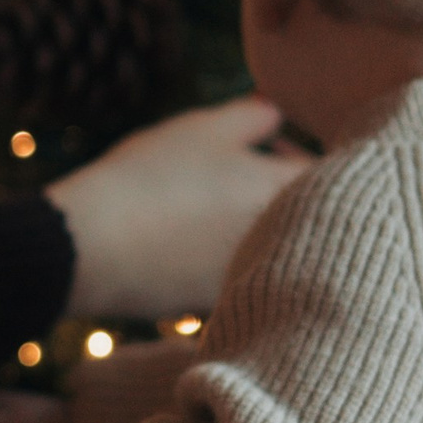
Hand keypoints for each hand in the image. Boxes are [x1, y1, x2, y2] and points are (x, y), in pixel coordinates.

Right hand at [46, 95, 307, 322]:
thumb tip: (278, 114)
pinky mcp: (219, 308)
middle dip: (276, 194)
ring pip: (267, 250)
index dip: (301, 157)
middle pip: (303, 218)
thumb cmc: (153, 178)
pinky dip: (217, 260)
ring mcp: (252, 280)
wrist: (93, 249)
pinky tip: (180, 243)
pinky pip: (234, 279)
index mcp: (288, 192)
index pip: (329, 174)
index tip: (272, 148)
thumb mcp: (206, 128)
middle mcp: (285, 245)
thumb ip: (256, 116)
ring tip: (203, 209)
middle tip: (236, 177)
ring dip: (247, 228)